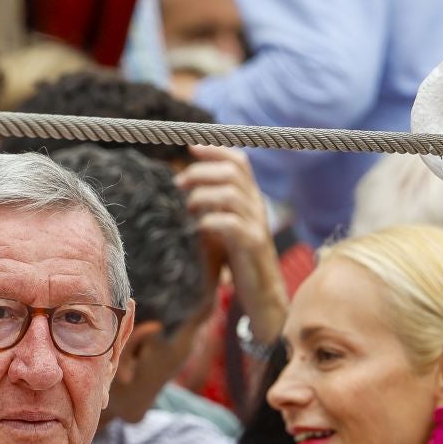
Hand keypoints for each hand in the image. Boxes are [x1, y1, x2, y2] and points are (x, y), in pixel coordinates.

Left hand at [182, 145, 288, 348]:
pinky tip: (198, 229)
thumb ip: (210, 207)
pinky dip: (210, 221)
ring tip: (187, 207)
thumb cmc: (238, 262)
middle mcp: (256, 207)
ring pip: (231, 194)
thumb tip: (180, 188)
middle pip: (233, 172)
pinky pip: (231, 224)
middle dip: (201, 172)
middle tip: (179, 184)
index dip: (216, 150)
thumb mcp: (224, 228)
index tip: (190, 147)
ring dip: (203, 195)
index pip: (239, 161)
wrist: (263, 296)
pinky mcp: (252, 246)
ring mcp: (257, 226)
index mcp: (250, 199)